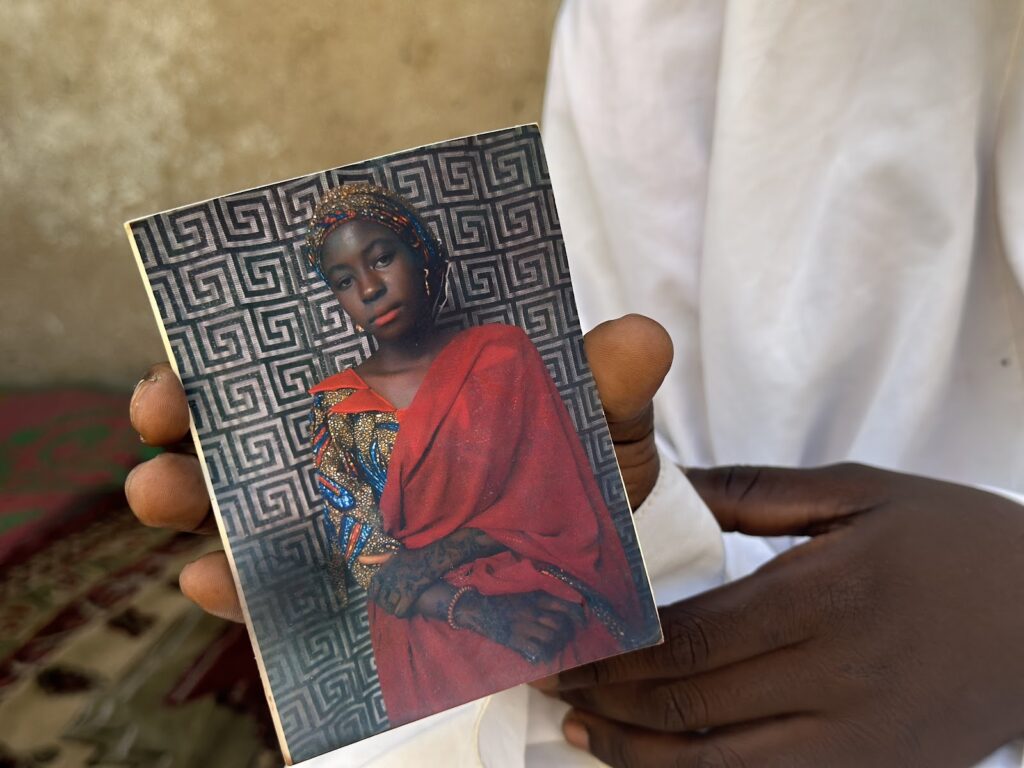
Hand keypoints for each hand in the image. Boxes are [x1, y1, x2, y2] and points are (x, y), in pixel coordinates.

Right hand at [124, 315, 671, 620]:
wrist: (587, 566)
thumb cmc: (581, 472)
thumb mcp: (599, 425)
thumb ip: (608, 386)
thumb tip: (642, 338)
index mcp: (396, 381)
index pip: (308, 343)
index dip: (250, 330)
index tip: (208, 319)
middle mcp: (350, 440)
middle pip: (248, 415)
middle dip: (187, 406)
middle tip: (159, 401)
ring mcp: (337, 514)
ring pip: (239, 498)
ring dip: (186, 491)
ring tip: (155, 489)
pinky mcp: (342, 585)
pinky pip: (276, 585)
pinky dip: (240, 585)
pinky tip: (212, 578)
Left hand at [360, 548, 438, 617]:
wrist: (430, 559)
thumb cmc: (411, 557)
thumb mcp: (391, 554)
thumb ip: (375, 558)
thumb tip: (359, 559)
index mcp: (382, 573)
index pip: (372, 592)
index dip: (377, 597)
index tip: (384, 597)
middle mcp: (387, 581)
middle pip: (380, 601)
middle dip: (386, 604)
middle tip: (394, 604)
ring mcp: (398, 588)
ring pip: (389, 607)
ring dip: (394, 609)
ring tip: (401, 607)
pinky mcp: (409, 595)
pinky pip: (399, 612)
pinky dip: (402, 613)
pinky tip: (407, 610)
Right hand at [454, 590, 584, 662]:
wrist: (473, 605)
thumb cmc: (498, 597)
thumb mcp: (523, 590)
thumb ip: (541, 595)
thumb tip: (566, 601)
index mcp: (536, 597)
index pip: (566, 605)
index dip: (578, 615)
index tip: (581, 621)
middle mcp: (532, 610)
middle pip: (561, 625)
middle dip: (566, 633)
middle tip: (564, 637)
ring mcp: (523, 625)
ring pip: (552, 638)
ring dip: (555, 644)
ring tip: (552, 646)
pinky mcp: (513, 639)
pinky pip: (537, 650)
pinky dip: (542, 654)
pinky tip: (539, 654)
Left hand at [543, 463, 1023, 767]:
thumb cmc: (952, 541)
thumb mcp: (862, 492)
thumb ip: (756, 495)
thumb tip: (666, 488)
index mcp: (825, 597)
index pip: (690, 637)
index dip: (615, 647)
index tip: (567, 638)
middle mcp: (835, 679)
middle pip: (690, 703)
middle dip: (607, 696)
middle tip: (554, 678)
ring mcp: (856, 744)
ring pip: (718, 767)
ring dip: (636, 754)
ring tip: (580, 730)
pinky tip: (656, 765)